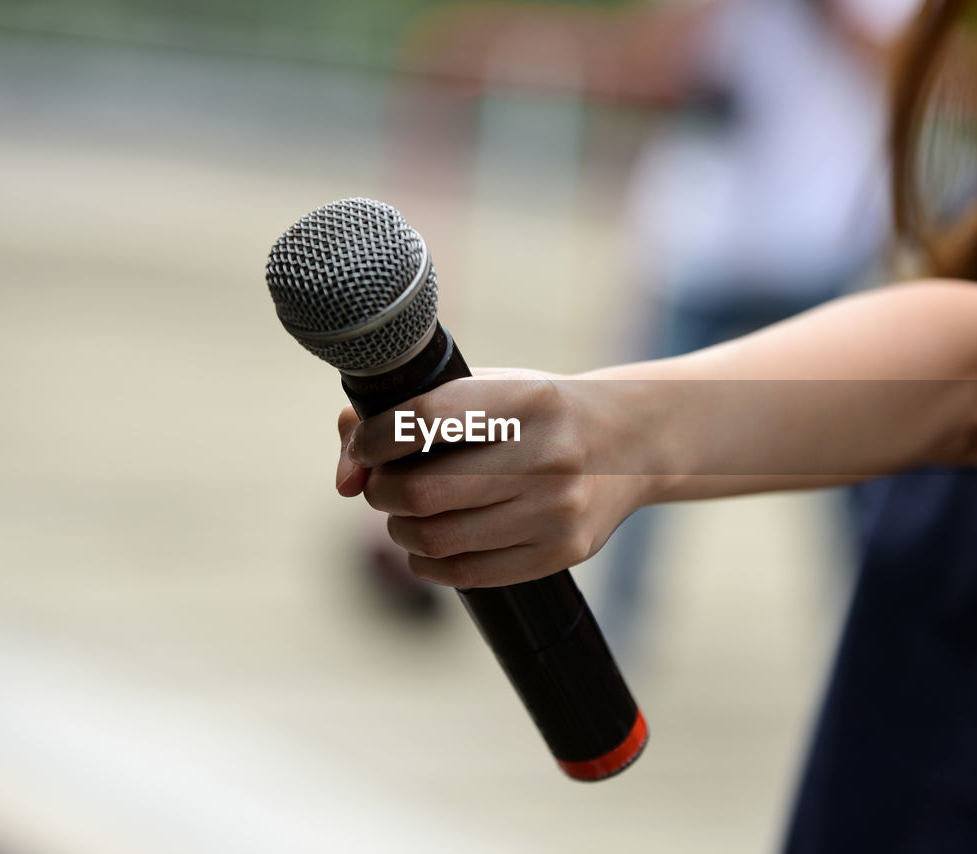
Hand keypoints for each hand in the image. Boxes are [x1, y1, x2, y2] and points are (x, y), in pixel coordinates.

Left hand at [334, 369, 659, 587]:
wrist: (630, 444)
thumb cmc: (538, 414)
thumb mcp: (488, 390)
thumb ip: (411, 411)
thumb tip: (346, 466)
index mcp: (525, 399)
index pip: (422, 420)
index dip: (374, 439)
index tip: (366, 447)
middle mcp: (547, 454)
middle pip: (423, 492)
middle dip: (382, 492)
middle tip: (381, 486)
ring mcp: (558, 509)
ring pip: (439, 539)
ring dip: (400, 530)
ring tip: (404, 515)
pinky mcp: (564, 551)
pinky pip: (469, 574)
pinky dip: (429, 564)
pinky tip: (427, 548)